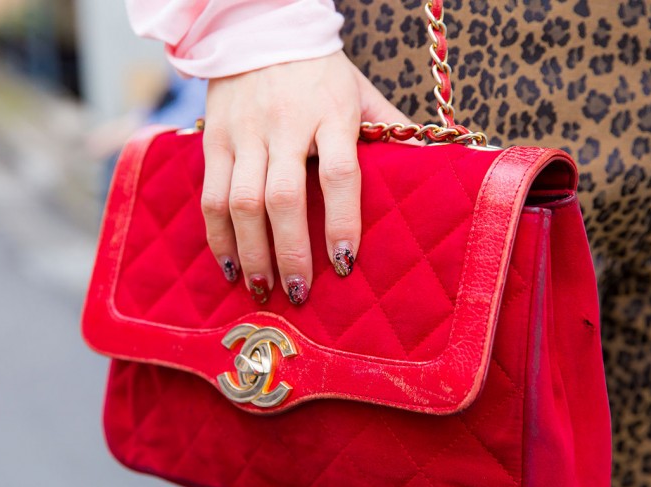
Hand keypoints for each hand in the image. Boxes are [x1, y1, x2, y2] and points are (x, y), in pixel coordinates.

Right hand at [200, 51, 414, 303]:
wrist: (258, 29)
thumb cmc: (321, 73)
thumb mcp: (361, 91)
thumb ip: (392, 128)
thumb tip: (439, 161)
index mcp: (332, 114)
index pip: (339, 173)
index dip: (342, 221)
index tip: (345, 263)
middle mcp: (285, 124)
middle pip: (283, 197)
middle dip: (291, 252)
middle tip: (299, 294)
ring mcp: (245, 132)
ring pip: (241, 201)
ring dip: (251, 252)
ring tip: (263, 289)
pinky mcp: (214, 138)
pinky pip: (211, 194)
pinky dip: (218, 236)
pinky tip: (230, 266)